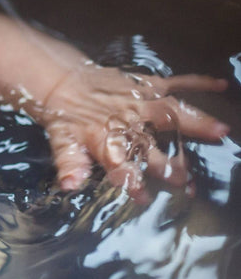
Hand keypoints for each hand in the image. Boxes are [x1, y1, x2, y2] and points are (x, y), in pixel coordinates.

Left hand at [36, 64, 228, 200]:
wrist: (58, 79)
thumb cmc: (64, 115)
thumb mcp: (62, 141)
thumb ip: (70, 163)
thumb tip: (70, 185)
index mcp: (105, 140)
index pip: (120, 167)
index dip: (131, 183)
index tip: (145, 199)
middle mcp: (126, 122)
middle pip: (151, 146)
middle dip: (168, 164)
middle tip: (187, 181)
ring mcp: (138, 101)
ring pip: (169, 113)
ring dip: (194, 121)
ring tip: (220, 131)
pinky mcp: (145, 84)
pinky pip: (174, 82)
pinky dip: (197, 82)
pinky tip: (220, 84)